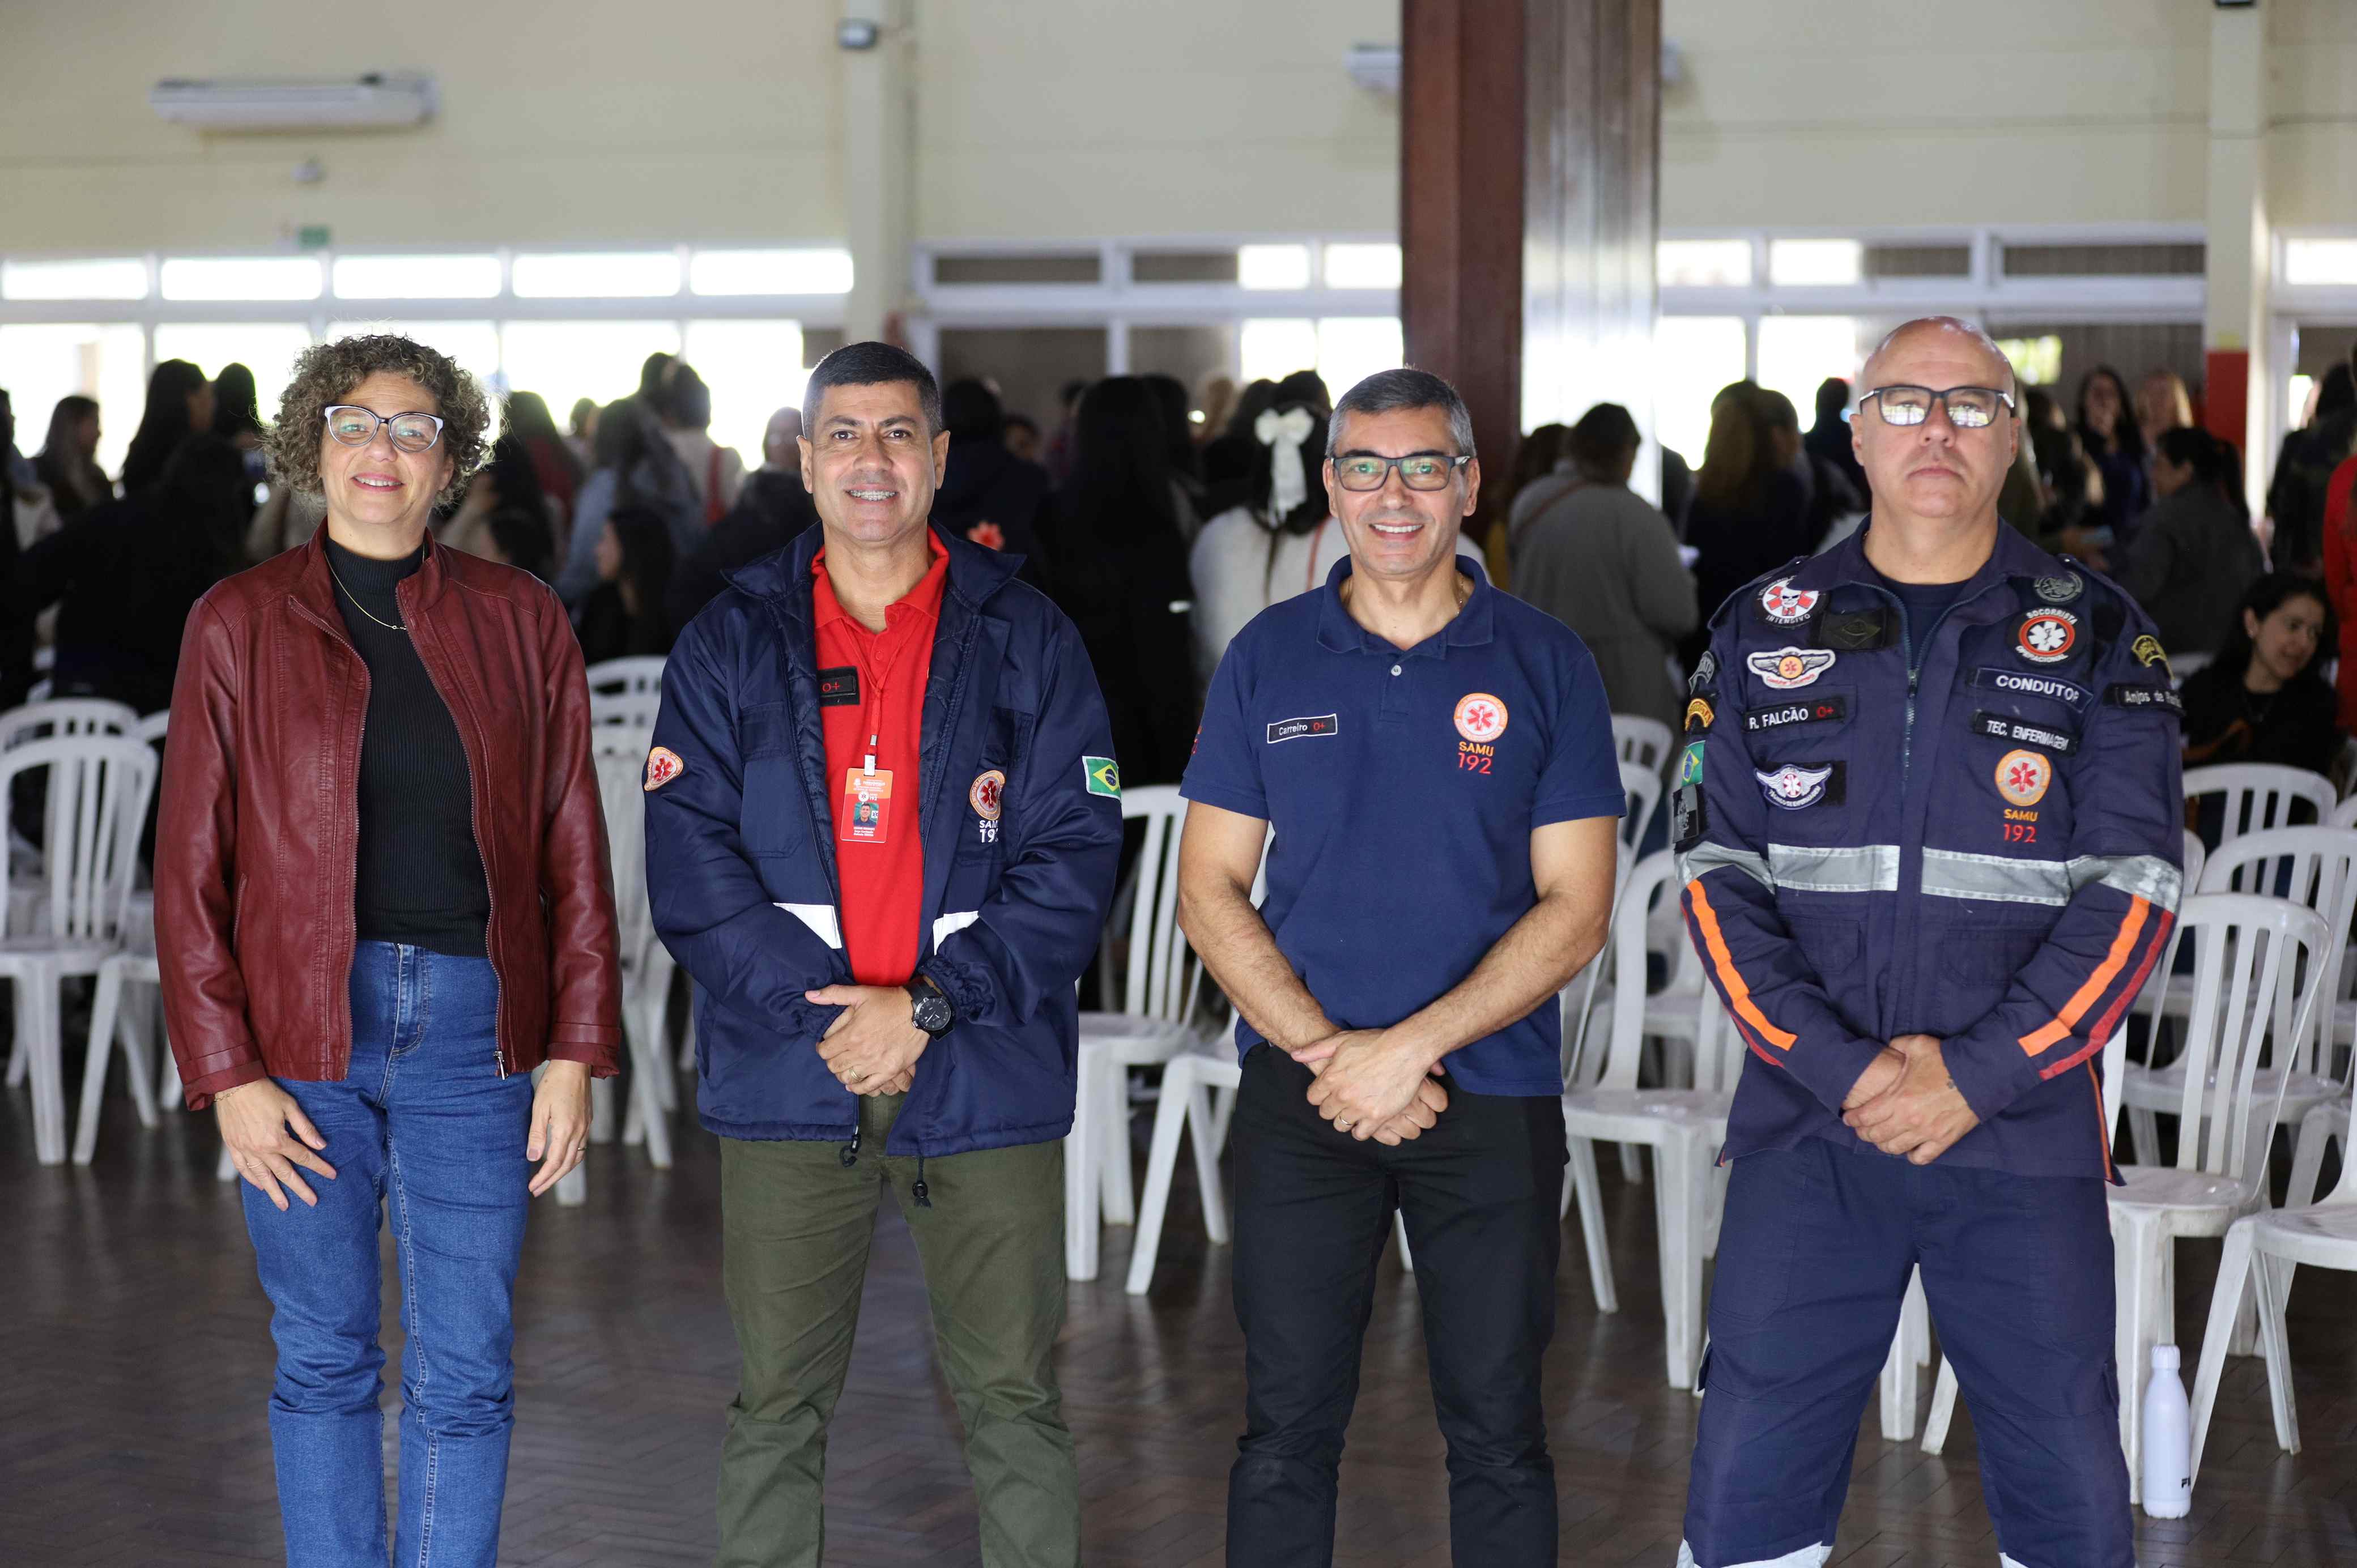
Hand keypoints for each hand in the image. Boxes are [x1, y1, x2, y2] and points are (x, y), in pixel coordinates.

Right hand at [215, 1080, 336, 1210]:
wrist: (233, 1084)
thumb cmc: (264, 1092)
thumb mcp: (290, 1106)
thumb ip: (305, 1128)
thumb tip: (321, 1145)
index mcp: (277, 1139)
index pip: (303, 1157)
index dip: (319, 1167)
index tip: (332, 1175)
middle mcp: (260, 1149)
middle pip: (284, 1173)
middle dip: (300, 1188)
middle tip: (312, 1201)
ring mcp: (245, 1150)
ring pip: (262, 1177)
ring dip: (274, 1193)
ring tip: (284, 1206)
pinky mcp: (232, 1146)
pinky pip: (243, 1168)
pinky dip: (252, 1179)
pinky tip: (260, 1187)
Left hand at [527, 1060, 592, 1196]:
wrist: (575, 1064)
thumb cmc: (554, 1083)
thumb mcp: (539, 1108)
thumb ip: (537, 1135)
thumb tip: (533, 1158)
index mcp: (566, 1130)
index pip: (554, 1162)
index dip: (543, 1178)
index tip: (532, 1187)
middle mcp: (579, 1131)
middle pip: (566, 1165)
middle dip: (551, 1180)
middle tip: (537, 1190)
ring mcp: (585, 1127)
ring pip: (576, 1158)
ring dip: (562, 1171)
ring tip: (549, 1179)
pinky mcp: (587, 1121)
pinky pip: (581, 1147)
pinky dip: (571, 1159)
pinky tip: (563, 1159)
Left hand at [807, 984, 928, 1095]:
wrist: (920, 1011)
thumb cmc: (889, 1001)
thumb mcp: (860, 993)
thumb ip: (833, 994)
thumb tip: (809, 995)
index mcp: (851, 1035)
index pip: (824, 1051)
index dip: (822, 1048)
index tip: (826, 1045)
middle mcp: (861, 1053)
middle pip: (834, 1066)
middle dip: (832, 1060)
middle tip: (837, 1054)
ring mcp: (875, 1064)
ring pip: (848, 1078)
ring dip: (843, 1073)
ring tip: (846, 1066)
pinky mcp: (889, 1071)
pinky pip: (868, 1087)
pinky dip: (858, 1087)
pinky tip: (854, 1083)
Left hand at [1298, 1029, 1440, 1141]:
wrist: (1405, 1050)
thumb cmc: (1374, 1042)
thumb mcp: (1341, 1040)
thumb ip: (1315, 1050)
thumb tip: (1295, 1055)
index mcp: (1330, 1078)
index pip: (1313, 1098)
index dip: (1320, 1095)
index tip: (1328, 1092)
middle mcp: (1342, 1096)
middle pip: (1325, 1113)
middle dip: (1332, 1107)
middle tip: (1342, 1101)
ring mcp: (1359, 1108)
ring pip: (1340, 1125)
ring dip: (1345, 1119)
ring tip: (1354, 1111)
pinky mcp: (1377, 1117)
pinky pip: (1360, 1134)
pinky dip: (1360, 1130)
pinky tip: (1365, 1121)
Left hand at [1842, 1034, 1980, 1163]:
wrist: (1979, 1074)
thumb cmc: (1946, 1059)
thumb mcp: (1915, 1045)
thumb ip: (1895, 1047)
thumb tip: (1886, 1050)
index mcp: (1897, 1098)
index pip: (1865, 1117)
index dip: (1852, 1119)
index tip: (1848, 1118)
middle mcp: (1908, 1119)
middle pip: (1876, 1136)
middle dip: (1864, 1133)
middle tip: (1861, 1129)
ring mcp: (1926, 1133)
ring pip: (1895, 1148)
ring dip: (1884, 1145)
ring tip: (1881, 1139)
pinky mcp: (1943, 1140)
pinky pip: (1922, 1158)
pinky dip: (1911, 1156)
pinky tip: (1908, 1149)